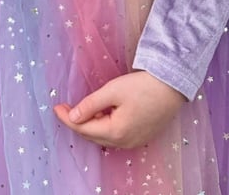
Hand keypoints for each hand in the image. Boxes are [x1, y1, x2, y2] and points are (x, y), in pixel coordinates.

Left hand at [53, 72, 184, 148]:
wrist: (172, 85)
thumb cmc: (143, 86)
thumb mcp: (113, 90)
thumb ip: (90, 105)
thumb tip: (73, 117)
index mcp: (116, 132)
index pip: (83, 129)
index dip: (67, 118)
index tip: (56, 107)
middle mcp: (125, 142)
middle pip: (93, 136)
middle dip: (77, 123)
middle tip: (66, 108)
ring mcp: (134, 141)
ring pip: (105, 137)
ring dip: (91, 125)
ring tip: (83, 109)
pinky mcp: (142, 136)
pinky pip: (116, 135)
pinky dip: (105, 126)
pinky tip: (103, 113)